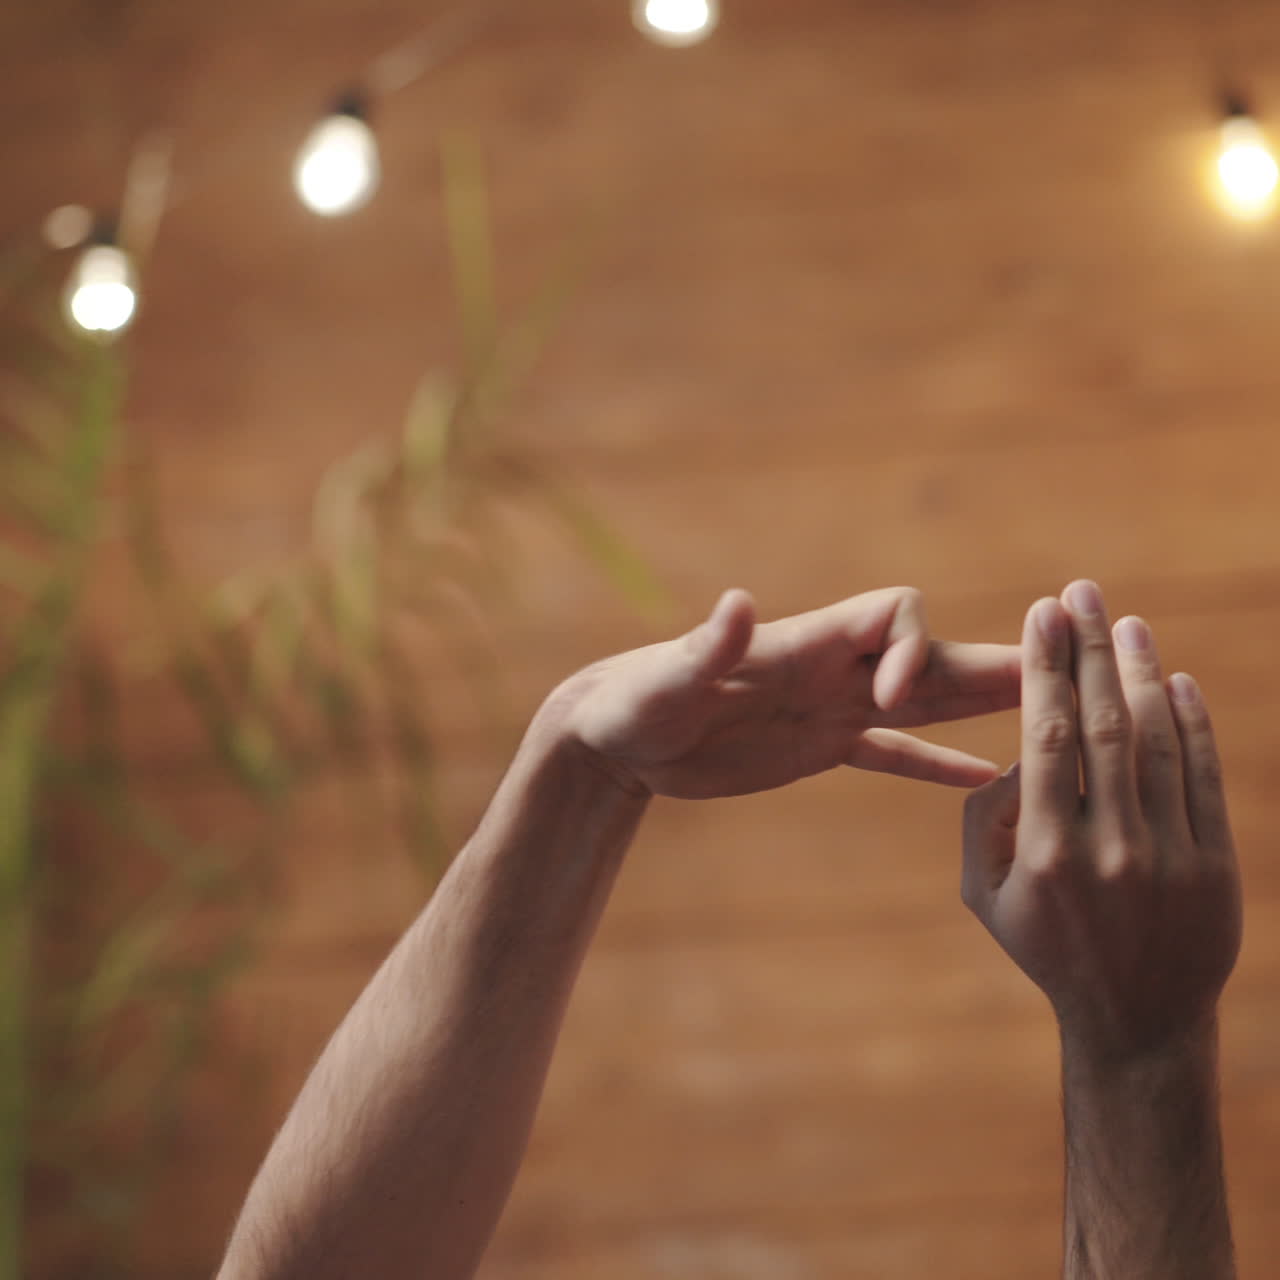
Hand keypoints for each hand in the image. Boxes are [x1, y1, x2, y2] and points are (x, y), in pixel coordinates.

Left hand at [544, 586, 1020, 799]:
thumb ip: (707, 645)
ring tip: (1057, 716)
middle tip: (1068, 671)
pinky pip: (892, 753)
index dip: (910, 646)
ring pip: (926, 701)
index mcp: (806, 644)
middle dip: (993, 663)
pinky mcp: (820, 745)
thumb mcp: (667, 682)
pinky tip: (983, 782)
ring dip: (985, 707)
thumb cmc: (635, 702)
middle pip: (930, 655)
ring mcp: (833, 706)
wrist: (620, 736)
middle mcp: (833, 668)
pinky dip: (934, 765)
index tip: (895, 699)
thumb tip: (737, 602)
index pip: (890, 616)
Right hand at [962, 580, 1241, 1061]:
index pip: (1048, 736)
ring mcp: (1169, 857)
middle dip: (1090, 649)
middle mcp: (1109, 849)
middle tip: (1081, 592)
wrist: (1136, 1017)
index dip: (1047, 668)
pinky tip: (1176, 681)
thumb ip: (981, 819)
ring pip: (1157, 743)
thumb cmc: (1046, 945)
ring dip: (1141, 674)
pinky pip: (1201, 778)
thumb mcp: (983, 894)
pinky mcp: (1215, 865)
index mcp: (1044, 853)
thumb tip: (1019, 756)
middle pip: (1104, 725)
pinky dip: (1191, 724)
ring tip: (1126, 623)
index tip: (1043, 614)